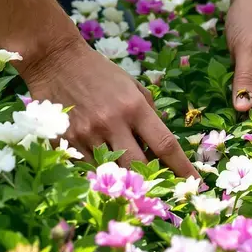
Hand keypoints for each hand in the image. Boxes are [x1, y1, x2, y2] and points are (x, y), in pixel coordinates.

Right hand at [19, 39, 196, 176]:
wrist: (56, 60)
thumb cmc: (99, 72)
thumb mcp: (131, 85)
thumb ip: (148, 112)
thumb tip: (159, 143)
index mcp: (134, 106)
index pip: (165, 145)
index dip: (182, 168)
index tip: (196, 184)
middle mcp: (112, 122)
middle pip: (141, 167)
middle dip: (155, 182)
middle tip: (165, 192)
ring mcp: (87, 134)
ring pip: (113, 172)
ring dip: (126, 180)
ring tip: (134, 185)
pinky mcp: (66, 141)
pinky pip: (89, 168)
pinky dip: (100, 173)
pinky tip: (104, 172)